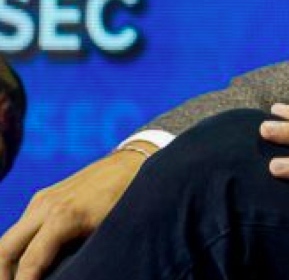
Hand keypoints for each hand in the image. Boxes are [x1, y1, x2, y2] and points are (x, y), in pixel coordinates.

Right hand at [0, 143, 151, 279]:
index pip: (30, 260)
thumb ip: (80, 253)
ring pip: (9, 239)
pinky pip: (20, 228)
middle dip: (5, 275)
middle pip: (5, 249)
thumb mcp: (109, 231)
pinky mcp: (42, 197)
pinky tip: (28, 263)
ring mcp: (41, 200)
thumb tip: (66, 273)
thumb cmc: (128, 200)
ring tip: (19, 279)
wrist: (133, 163)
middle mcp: (45, 206)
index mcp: (63, 217)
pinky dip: (18, 248)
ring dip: (8, 262)